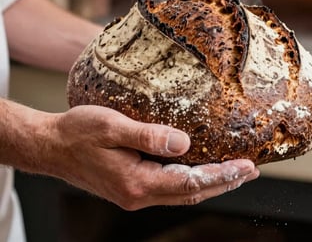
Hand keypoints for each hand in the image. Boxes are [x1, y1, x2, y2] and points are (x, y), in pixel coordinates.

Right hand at [48, 105, 259, 209]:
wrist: (51, 146)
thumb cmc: (78, 133)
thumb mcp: (112, 127)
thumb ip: (148, 136)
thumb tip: (184, 144)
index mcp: (137, 182)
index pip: (190, 183)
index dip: (222, 175)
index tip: (246, 167)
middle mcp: (139, 194)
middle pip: (191, 193)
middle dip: (224, 182)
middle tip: (250, 171)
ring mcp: (135, 193)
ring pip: (182, 193)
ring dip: (210, 183)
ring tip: (234, 172)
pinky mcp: (131, 186)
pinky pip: (170, 187)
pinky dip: (191, 181)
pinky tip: (199, 170)